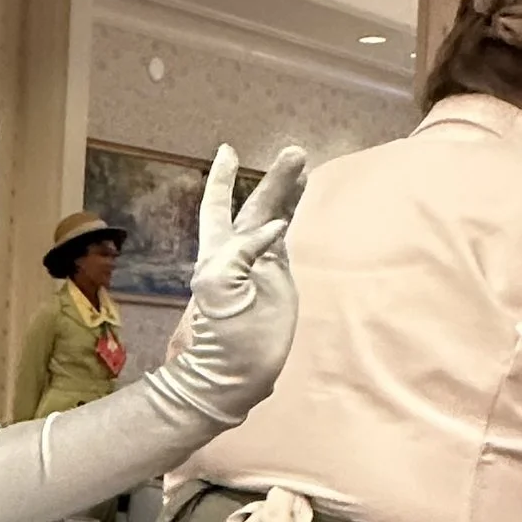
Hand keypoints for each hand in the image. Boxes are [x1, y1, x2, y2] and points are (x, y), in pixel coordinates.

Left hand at [157, 144, 304, 429]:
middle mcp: (238, 252)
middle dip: (274, 179)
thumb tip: (272, 226)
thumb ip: (242, 252)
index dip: (223, 180)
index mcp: (217, 251)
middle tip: (296, 151)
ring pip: (274, 217)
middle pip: (256, 206)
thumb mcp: (219, 287)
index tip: (228, 151)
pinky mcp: (278, 278)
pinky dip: (293, 216)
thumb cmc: (222, 332)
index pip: (218, 207)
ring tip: (303, 164)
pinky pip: (286, 238)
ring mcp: (260, 264)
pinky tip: (302, 199)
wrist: (235, 370)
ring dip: (287, 192)